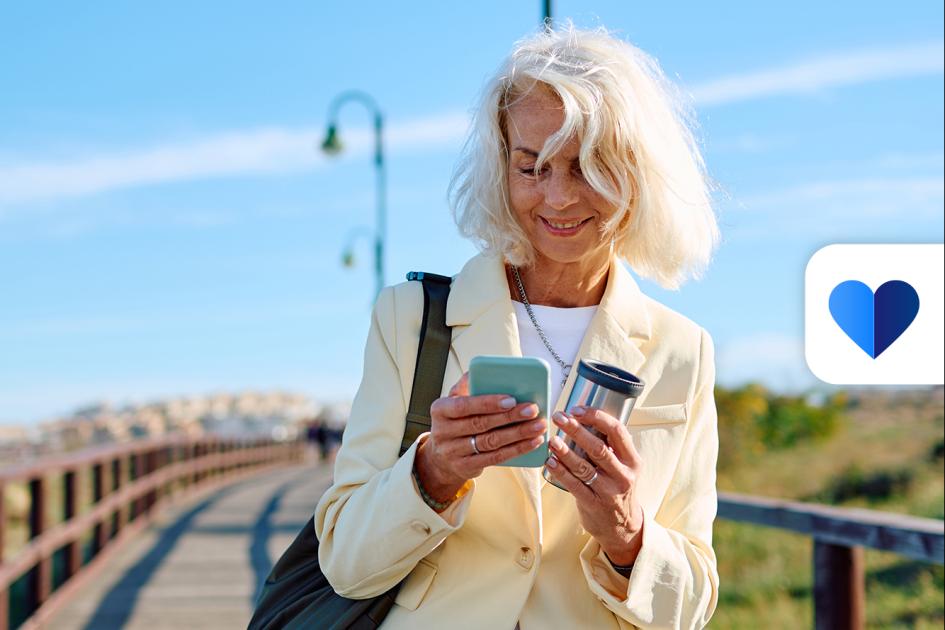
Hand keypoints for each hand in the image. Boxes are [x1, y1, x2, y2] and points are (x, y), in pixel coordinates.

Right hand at [415, 372, 546, 501]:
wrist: (440, 458)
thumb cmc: (453, 423)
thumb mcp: (452, 402)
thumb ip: (466, 386)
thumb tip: (479, 369)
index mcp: (440, 410)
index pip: (464, 405)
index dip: (488, 403)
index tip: (511, 399)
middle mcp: (443, 432)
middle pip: (481, 424)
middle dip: (510, 416)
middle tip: (532, 409)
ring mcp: (453, 452)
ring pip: (491, 442)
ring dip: (518, 434)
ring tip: (538, 426)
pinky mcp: (466, 467)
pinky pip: (495, 458)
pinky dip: (517, 450)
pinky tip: (532, 442)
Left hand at [543, 406, 644, 565]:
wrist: (623, 527)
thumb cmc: (618, 488)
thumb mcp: (624, 467)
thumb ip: (611, 447)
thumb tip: (584, 418)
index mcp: (633, 461)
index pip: (618, 431)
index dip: (597, 417)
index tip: (578, 409)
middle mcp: (623, 475)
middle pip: (598, 448)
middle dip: (576, 430)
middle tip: (559, 417)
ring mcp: (608, 492)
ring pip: (583, 467)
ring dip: (565, 451)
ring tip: (551, 439)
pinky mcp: (593, 504)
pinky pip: (573, 485)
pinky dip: (560, 471)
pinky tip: (550, 460)